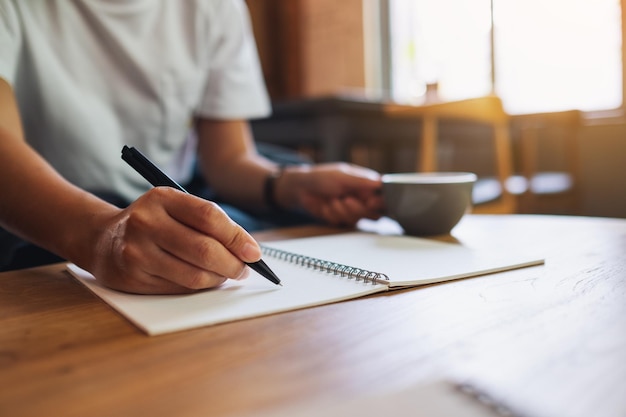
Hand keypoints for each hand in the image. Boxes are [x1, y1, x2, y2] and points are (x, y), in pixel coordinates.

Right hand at [89, 187, 261, 293]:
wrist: (102, 239)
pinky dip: (199, 287)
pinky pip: (179, 288)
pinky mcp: (133, 278)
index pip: (209, 217)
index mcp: (162, 198)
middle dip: (233, 264)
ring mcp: (137, 252)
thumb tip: (248, 250)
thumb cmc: (152, 222)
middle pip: (204, 249)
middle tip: (244, 270)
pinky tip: (204, 280)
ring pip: (194, 274)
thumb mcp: (174, 207)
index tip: (254, 252)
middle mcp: (146, 223)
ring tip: (225, 275)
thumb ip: (208, 221)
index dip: (237, 237)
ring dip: (218, 279)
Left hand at [281, 163, 383, 226]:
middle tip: (346, 200)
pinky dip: (332, 215)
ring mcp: (353, 210)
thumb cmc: (321, 177)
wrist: (301, 188)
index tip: (369, 202)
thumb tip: (381, 182)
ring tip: (332, 200)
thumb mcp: (341, 175)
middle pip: (374, 213)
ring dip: (342, 211)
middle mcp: (363, 198)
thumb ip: (361, 180)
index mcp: (366, 184)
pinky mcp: (342, 219)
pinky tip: (325, 206)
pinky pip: (343, 223)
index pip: (384, 196)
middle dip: (358, 209)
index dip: (379, 202)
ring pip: (358, 220)